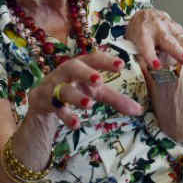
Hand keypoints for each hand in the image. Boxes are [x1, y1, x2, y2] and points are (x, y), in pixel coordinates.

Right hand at [27, 52, 142, 127]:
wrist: (43, 99)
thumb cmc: (76, 88)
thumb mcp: (97, 92)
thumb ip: (117, 99)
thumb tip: (139, 110)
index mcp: (81, 65)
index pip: (94, 58)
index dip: (106, 60)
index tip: (121, 64)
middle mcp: (66, 73)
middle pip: (73, 68)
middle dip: (86, 73)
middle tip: (99, 80)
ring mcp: (54, 87)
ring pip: (63, 90)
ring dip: (76, 97)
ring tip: (89, 104)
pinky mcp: (46, 101)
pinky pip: (56, 109)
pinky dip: (66, 116)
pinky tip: (76, 124)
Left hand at [126, 9, 182, 69]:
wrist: (145, 15)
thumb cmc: (138, 32)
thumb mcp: (131, 43)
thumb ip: (138, 57)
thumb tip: (146, 72)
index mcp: (143, 33)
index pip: (146, 45)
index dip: (151, 56)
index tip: (156, 66)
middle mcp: (159, 29)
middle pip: (169, 41)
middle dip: (179, 51)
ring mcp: (172, 28)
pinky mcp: (180, 31)